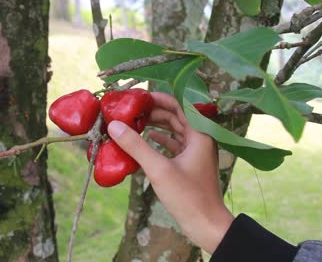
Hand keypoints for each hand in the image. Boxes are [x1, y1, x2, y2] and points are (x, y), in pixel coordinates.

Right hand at [107, 92, 233, 253]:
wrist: (207, 224)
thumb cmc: (188, 197)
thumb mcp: (159, 169)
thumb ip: (136, 146)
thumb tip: (114, 126)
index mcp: (199, 134)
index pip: (179, 105)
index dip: (159, 98)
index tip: (138, 97)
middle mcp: (200, 138)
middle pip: (176, 115)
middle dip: (154, 111)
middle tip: (132, 109)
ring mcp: (197, 151)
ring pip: (176, 129)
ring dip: (157, 124)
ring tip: (136, 121)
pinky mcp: (191, 163)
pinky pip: (176, 144)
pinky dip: (162, 139)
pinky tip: (148, 137)